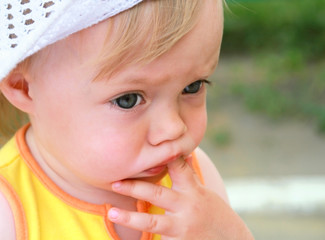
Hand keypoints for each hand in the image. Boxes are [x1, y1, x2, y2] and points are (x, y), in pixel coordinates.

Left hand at [108, 157, 253, 239]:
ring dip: (131, 218)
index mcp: (194, 191)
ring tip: (112, 212)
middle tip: (115, 182)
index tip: (145, 149)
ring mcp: (182, 227)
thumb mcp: (204, 193)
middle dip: (136, 187)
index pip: (178, 168)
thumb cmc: (215, 213)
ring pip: (153, 222)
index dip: (164, 156)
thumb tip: (183, 154)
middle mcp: (188, 207)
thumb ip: (189, 178)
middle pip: (158, 193)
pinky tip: (128, 234)